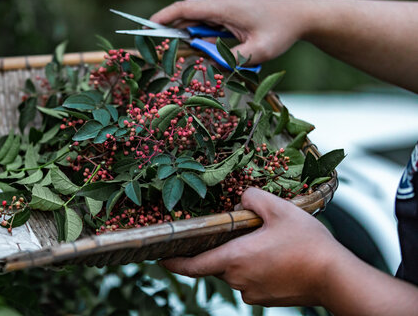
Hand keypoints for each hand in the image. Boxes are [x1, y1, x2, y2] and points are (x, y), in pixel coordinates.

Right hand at [150, 0, 311, 64]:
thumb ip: (229, 59)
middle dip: (170, 28)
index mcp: (222, 6)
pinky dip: (199, 29)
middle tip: (159, 46)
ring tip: (186, 50)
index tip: (146, 28)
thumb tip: (207, 64)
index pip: (183, 9)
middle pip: (185, 12)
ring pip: (195, 15)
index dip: (162, 18)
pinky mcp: (227, 5)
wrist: (297, 15)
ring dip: (188, 31)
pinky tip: (204, 43)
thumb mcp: (257, 51)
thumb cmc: (279, 31)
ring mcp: (223, 0)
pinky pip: (205, 17)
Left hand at [160, 187, 346, 306]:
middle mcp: (239, 280)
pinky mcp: (266, 299)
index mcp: (235, 259)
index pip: (193, 265)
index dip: (174, 262)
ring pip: (236, 270)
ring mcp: (253, 293)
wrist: (337, 277)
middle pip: (217, 262)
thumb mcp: (279, 208)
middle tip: (238, 230)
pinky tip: (276, 255)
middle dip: (221, 246)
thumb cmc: (308, 243)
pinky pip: (251, 279)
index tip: (160, 258)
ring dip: (242, 256)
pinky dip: (256, 267)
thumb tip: (241, 201)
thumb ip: (252, 197)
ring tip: (267, 241)